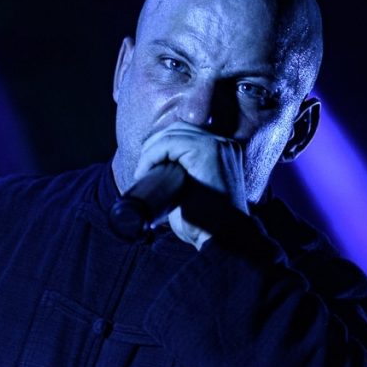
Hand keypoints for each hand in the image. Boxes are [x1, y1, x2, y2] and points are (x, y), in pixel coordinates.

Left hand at [133, 122, 247, 248]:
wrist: (222, 237)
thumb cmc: (206, 222)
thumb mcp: (195, 192)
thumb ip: (185, 175)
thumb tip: (158, 168)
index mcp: (224, 150)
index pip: (186, 133)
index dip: (161, 146)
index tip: (147, 168)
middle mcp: (225, 143)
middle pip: (178, 128)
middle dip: (154, 145)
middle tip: (141, 170)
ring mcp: (218, 145)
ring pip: (172, 134)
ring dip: (150, 151)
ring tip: (142, 173)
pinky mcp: (207, 151)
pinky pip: (169, 142)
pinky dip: (152, 155)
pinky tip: (145, 171)